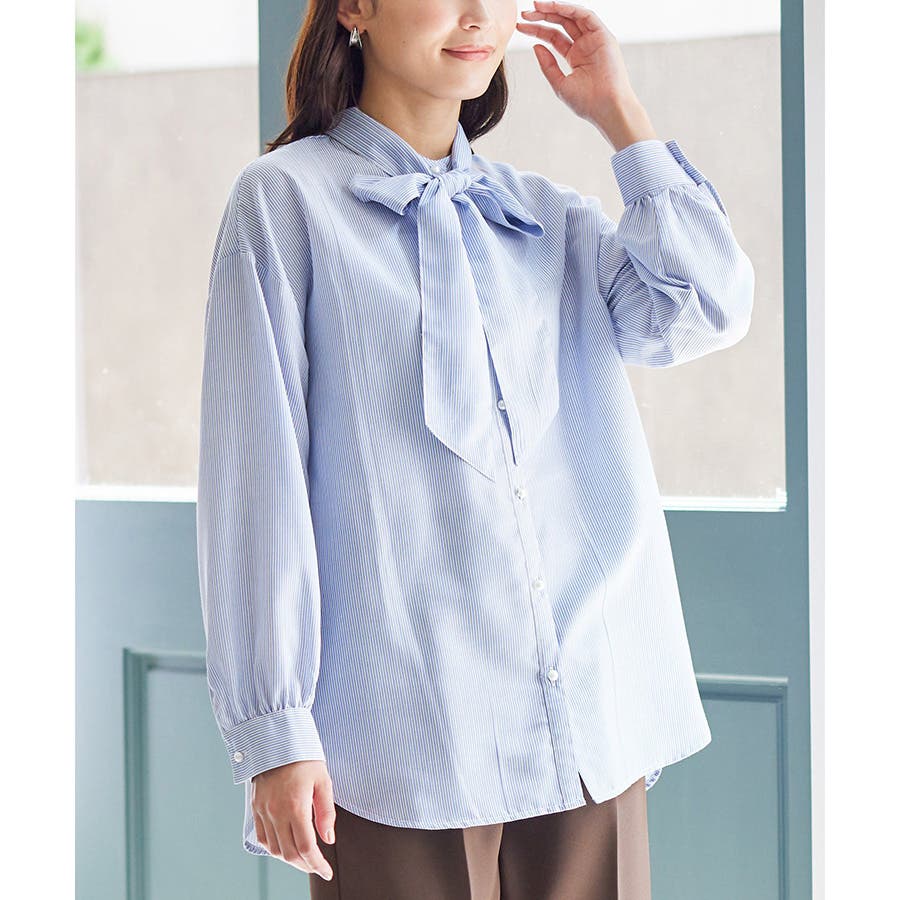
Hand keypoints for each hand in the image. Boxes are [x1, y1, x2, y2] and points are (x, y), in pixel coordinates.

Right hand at [250, 759, 335, 881]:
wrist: (277, 738)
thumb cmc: (303, 756)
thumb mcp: (322, 780)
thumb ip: (326, 812)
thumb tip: (329, 839)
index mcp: (295, 805)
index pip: (306, 847)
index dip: (317, 864)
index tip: (326, 871)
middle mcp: (276, 811)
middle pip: (289, 853)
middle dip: (305, 865)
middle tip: (317, 866)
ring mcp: (263, 810)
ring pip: (274, 849)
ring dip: (289, 859)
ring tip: (303, 858)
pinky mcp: (256, 807)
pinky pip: (262, 837)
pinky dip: (274, 848)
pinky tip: (285, 846)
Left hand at [516, 1, 656, 148]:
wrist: (606, 108)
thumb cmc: (586, 102)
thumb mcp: (560, 83)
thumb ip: (547, 65)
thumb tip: (535, 45)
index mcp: (575, 57)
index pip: (553, 37)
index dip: (537, 30)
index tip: (520, 27)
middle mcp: (585, 45)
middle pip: (561, 24)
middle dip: (542, 17)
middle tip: (524, 14)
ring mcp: (594, 39)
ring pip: (572, 17)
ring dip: (554, 9)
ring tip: (536, 7)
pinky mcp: (604, 36)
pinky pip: (586, 15)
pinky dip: (570, 9)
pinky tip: (554, 7)